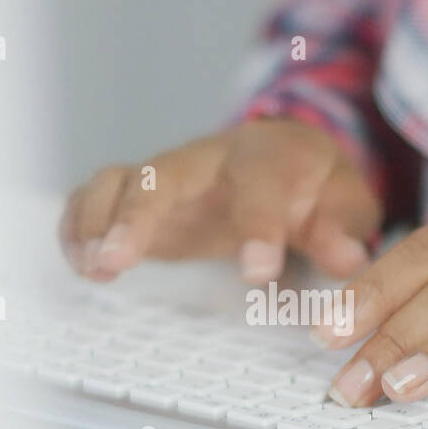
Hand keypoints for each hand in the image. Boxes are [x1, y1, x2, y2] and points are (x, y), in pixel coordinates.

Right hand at [59, 118, 381, 282]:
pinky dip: (79, 225)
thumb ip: (343, 229)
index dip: (259, 229)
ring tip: (93, 266)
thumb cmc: (312, 185)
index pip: (260, 187)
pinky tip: (79, 262)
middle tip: (118, 259)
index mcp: (267, 159)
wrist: (284, 155)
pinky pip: (96, 197)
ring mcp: (168, 176)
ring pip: (119, 180)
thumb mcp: (345, 203)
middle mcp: (207, 159)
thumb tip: (348, 259)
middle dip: (137, 214)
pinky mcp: (139, 196)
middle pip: (164, 174)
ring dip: (98, 221)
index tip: (256, 273)